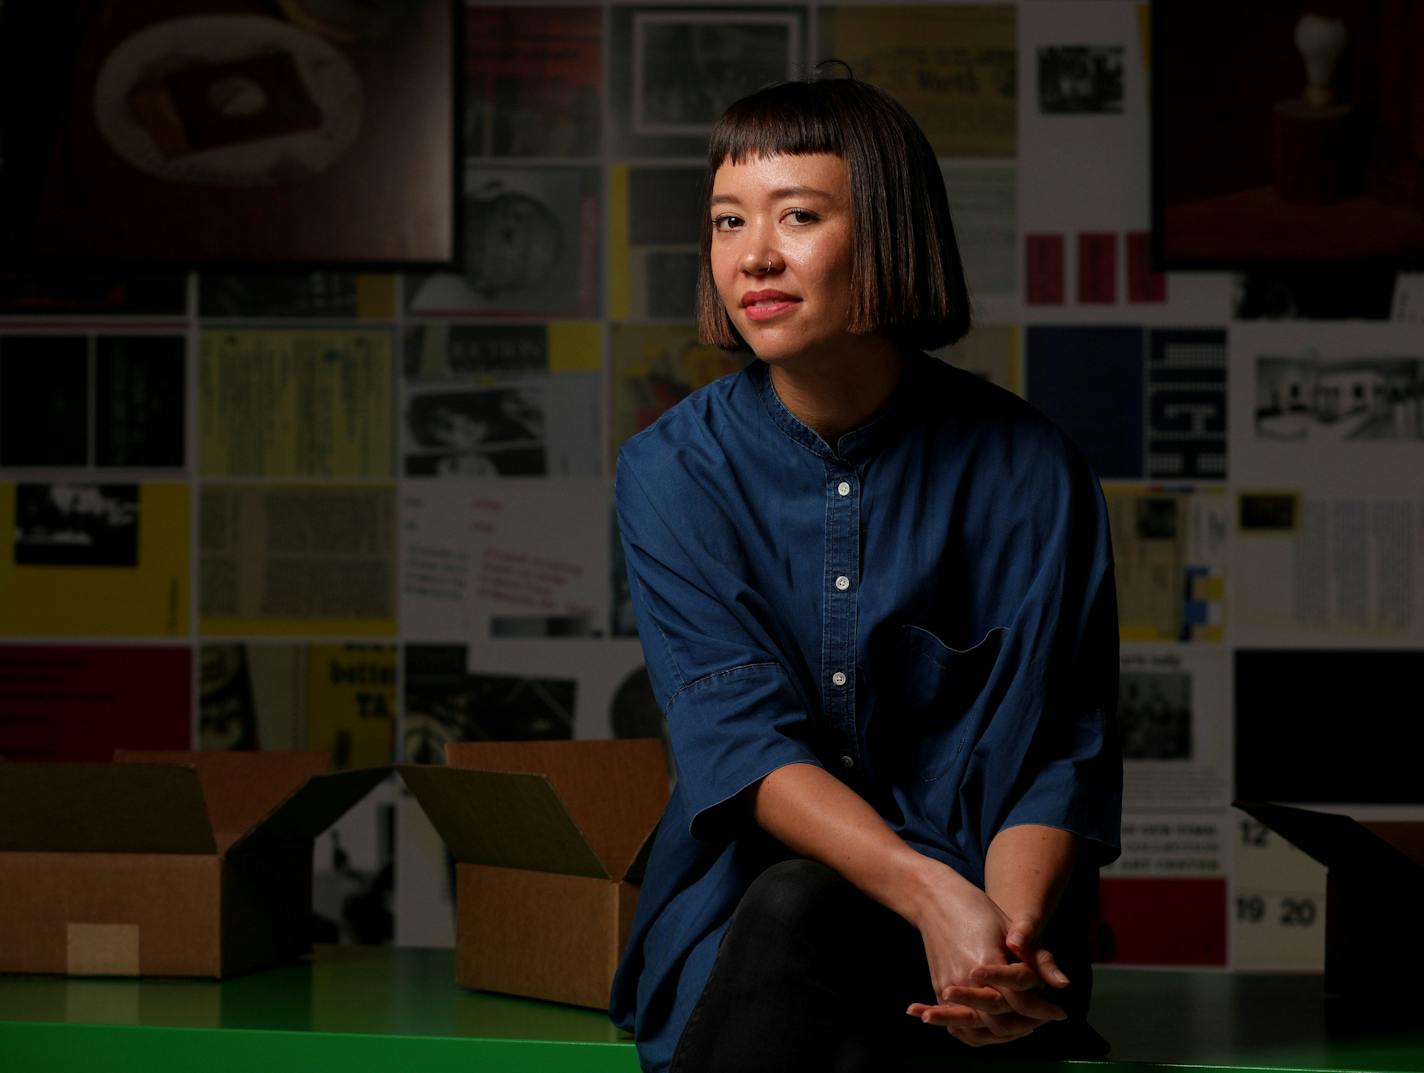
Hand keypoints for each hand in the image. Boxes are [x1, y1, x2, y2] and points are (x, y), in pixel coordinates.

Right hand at [904, 883, 1066, 1045]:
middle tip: (1043, 1020)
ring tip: (1023, 1027)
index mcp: (987, 964)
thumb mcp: (1012, 928)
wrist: (936, 902)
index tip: (1060, 1012)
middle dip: (1025, 1025)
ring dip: (1003, 1035)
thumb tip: (1063, 984)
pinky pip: (958, 1026)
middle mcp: (966, 982)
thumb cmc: (978, 911)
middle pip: (999, 1023)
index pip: (1021, 1002)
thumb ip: (1038, 959)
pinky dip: (978, 1034)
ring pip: (978, 1031)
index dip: (1043, 1009)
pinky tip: (995, 1031)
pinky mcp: (938, 990)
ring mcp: (948, 989)